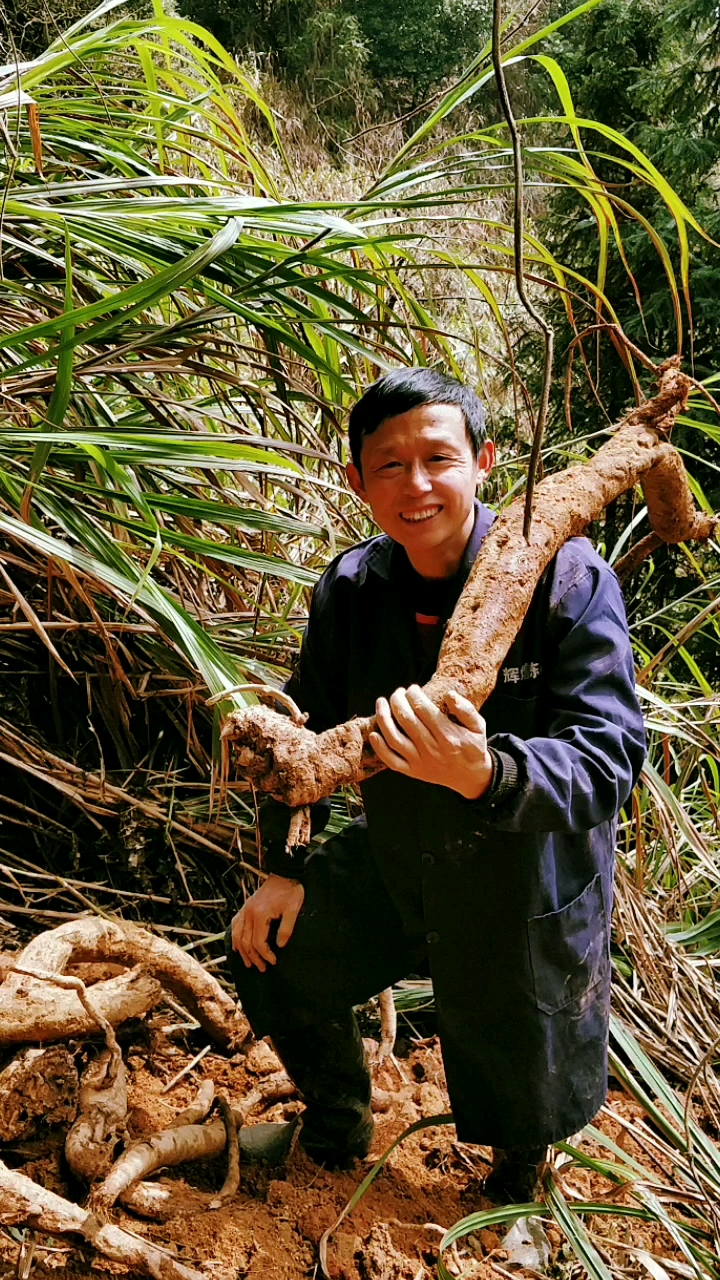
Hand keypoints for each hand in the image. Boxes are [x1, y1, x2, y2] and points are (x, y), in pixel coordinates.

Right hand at [231, 874, 304, 971]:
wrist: (284, 873)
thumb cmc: (291, 890)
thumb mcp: (294, 909)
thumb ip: (286, 928)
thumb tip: (279, 946)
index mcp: (260, 914)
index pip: (258, 942)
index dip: (265, 955)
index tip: (273, 962)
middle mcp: (249, 913)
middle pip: (246, 942)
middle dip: (254, 958)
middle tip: (262, 968)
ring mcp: (245, 909)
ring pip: (237, 935)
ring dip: (242, 951)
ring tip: (249, 963)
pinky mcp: (246, 907)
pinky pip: (235, 925)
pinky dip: (235, 937)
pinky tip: (237, 946)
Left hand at [370, 684, 492, 799]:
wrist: (470, 776)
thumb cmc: (473, 746)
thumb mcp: (479, 726)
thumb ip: (466, 709)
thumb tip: (448, 694)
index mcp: (448, 735)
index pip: (423, 709)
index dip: (414, 695)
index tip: (412, 688)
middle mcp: (432, 749)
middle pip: (407, 720)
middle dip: (398, 700)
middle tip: (398, 692)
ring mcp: (420, 762)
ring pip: (395, 738)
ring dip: (384, 718)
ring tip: (381, 702)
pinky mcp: (413, 771)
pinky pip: (391, 760)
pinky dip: (380, 748)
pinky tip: (373, 733)